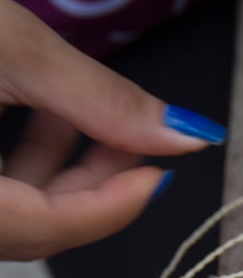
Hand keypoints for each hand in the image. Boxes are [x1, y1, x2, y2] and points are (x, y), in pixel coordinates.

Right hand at [0, 0, 224, 260]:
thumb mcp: (12, 48)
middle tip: (142, 139)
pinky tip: (51, 111)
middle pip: (34, 225)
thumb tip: (189, 135)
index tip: (162, 175)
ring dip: (65, 165)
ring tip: (92, 110)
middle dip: (96, 183)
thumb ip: (101, 99)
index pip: (44, 229)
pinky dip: (30, 159)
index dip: (112, 206)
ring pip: (15, 208)